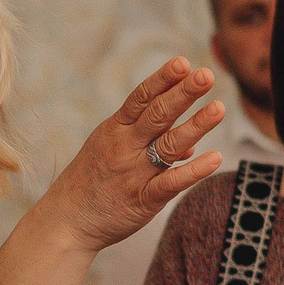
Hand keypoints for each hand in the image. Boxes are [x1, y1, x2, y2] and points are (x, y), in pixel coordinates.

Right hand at [29, 58, 229, 251]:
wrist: (65, 222)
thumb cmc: (89, 184)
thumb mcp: (109, 152)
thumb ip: (147, 143)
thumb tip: (190, 145)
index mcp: (114, 130)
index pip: (141, 98)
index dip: (163, 79)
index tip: (183, 62)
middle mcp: (124, 147)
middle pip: (158, 115)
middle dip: (183, 93)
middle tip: (206, 75)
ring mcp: (134, 173)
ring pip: (169, 145)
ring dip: (195, 126)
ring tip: (218, 108)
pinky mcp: (143, 200)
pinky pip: (171, 183)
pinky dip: (193, 171)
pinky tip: (214, 158)